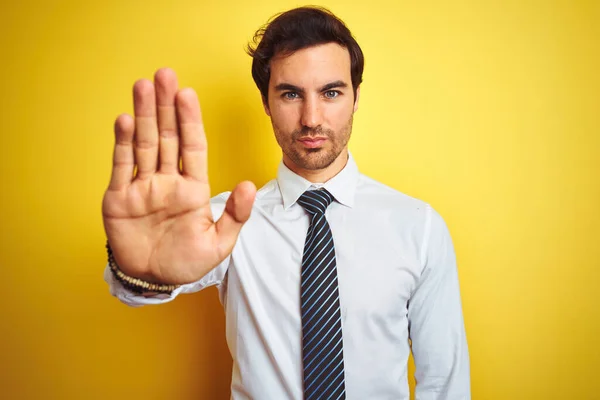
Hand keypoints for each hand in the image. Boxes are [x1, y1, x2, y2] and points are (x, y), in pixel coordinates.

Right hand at [102, 68, 255, 284]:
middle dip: (165, 106)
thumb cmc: (187, 263)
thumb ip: (235, 215)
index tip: (188, 94)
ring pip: (144, 144)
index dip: (190, 120)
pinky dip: (122, 144)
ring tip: (143, 86)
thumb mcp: (219, 244)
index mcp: (193, 188)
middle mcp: (167, 180)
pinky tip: (124, 121)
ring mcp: (143, 186)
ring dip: (143, 115)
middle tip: (165, 75)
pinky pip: (122, 167)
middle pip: (167, 136)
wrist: (153, 281)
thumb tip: (250, 185)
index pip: (193, 146)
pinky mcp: (120, 198)